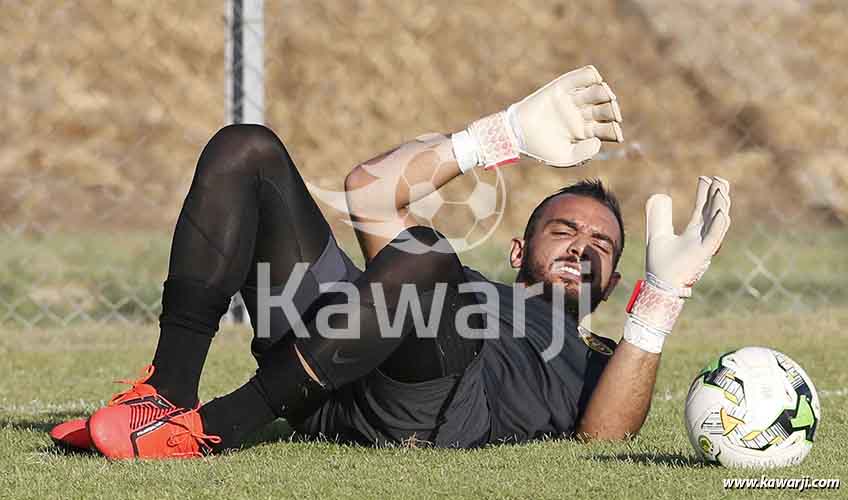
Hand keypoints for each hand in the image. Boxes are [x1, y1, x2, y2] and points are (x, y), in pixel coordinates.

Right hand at [451, 66, 622, 171]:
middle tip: (615, 114)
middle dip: (613, 110)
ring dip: (605, 92)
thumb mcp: (564, 157)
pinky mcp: (561, 87)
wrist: (518, 134)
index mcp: (584, 131)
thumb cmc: (541, 148)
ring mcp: (572, 100)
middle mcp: (580, 114)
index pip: (607, 128)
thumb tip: (599, 141)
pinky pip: (581, 77)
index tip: (617, 134)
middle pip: (605, 108)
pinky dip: (592, 75)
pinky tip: (597, 80)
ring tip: (607, 96)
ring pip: (597, 91)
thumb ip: (584, 153)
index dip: (615, 130)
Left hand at [624, 177, 730, 352]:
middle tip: (720, 178)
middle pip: (714, 213)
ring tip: (721, 188)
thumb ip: (659, 216)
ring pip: (718, 223)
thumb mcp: (658, 233)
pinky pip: (715, 238)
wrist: (659, 285)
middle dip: (718, 195)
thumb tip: (659, 196)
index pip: (703, 209)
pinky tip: (722, 211)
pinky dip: (720, 225)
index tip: (706, 177)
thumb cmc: (659, 263)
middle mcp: (702, 238)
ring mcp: (704, 246)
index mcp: (693, 233)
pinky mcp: (703, 255)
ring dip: (721, 206)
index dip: (705, 194)